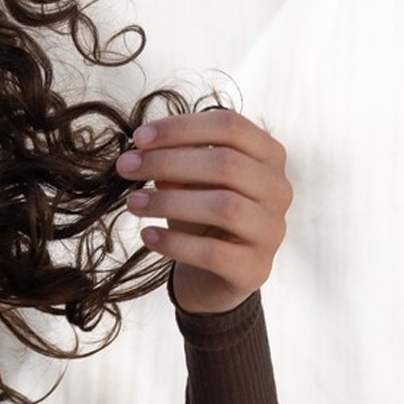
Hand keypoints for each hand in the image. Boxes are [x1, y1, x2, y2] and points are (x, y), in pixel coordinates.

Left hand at [117, 107, 292, 316]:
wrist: (213, 277)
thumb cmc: (201, 219)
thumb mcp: (188, 185)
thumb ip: (175, 164)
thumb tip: (144, 152)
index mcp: (268, 157)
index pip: (230, 126)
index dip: (182, 128)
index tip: (138, 137)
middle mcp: (278, 190)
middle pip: (226, 164)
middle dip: (168, 161)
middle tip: (125, 167)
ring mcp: (271, 230)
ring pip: (224, 207)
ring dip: (169, 201)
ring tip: (131, 202)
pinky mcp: (254, 269)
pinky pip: (213, 253)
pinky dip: (175, 242)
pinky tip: (147, 236)